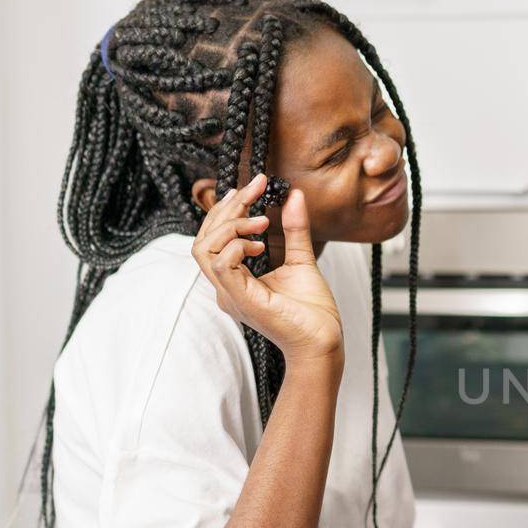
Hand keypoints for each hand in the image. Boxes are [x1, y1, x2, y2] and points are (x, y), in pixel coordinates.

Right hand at [192, 174, 343, 363]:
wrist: (324, 341)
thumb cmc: (312, 310)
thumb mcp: (301, 259)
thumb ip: (294, 229)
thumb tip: (294, 194)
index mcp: (235, 278)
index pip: (213, 237)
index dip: (229, 207)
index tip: (255, 186)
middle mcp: (226, 286)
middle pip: (203, 237)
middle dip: (227, 208)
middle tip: (255, 190)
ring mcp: (230, 294)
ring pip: (203, 248)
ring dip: (230, 225)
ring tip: (261, 222)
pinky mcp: (240, 299)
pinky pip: (221, 263)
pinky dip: (236, 244)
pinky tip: (259, 244)